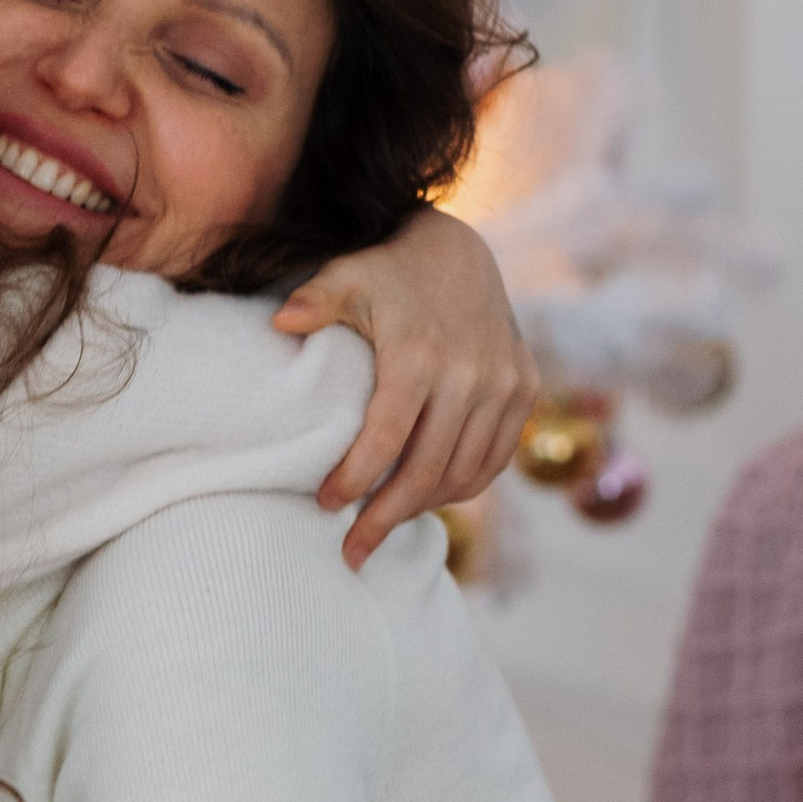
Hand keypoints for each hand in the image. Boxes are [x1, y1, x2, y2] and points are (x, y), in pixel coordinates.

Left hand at [274, 205, 536, 571]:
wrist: (456, 250)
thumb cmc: (386, 271)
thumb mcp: (346, 276)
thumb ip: (313, 301)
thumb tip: (279, 322)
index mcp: (419, 355)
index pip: (385, 439)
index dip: (355, 479)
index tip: (325, 505)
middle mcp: (470, 374)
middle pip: (425, 471)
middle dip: (385, 518)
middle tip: (352, 551)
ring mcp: (503, 385)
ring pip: (463, 474)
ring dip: (421, 508)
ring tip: (382, 525)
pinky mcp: (523, 389)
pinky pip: (495, 459)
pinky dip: (461, 487)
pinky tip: (426, 499)